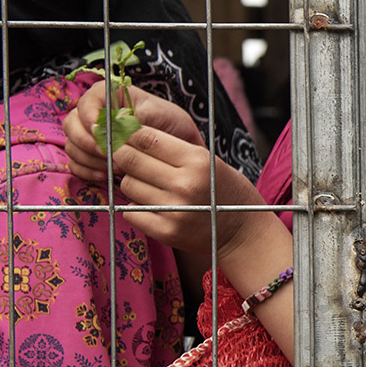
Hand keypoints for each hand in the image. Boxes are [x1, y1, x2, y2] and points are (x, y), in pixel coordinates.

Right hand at [65, 77, 205, 174]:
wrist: (179, 144)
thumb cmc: (170, 123)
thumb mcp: (159, 114)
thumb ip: (134, 118)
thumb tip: (114, 125)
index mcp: (108, 95)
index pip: (86, 102)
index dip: (88, 116)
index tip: (98, 130)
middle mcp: (93, 113)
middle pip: (71, 125)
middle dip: (87, 142)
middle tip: (109, 154)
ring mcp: (88, 135)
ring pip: (72, 145)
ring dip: (90, 158)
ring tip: (116, 166)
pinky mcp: (89, 155)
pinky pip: (75, 164)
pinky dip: (87, 170)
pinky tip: (106, 175)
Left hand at [81, 121, 276, 262]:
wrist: (244, 232)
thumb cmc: (224, 190)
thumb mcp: (208, 160)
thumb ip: (172, 148)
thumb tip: (127, 135)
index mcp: (197, 160)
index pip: (145, 138)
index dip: (128, 134)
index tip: (124, 135)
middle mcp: (185, 184)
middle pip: (130, 159)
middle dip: (121, 155)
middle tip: (125, 157)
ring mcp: (175, 210)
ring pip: (128, 185)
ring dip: (132, 182)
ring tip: (149, 185)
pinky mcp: (167, 232)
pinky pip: (130, 212)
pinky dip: (135, 208)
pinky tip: (152, 206)